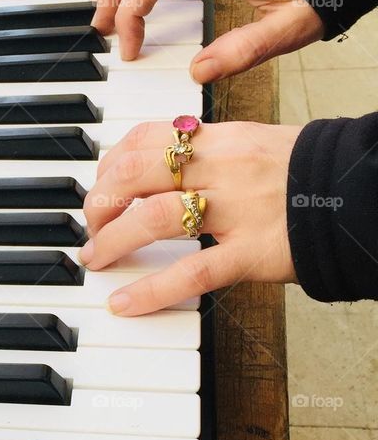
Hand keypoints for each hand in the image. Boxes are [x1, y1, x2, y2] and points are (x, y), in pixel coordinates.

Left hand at [80, 119, 301, 314]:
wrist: (363, 193)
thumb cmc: (311, 176)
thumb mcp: (257, 147)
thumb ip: (211, 156)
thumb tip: (162, 169)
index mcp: (223, 138)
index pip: (148, 137)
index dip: (111, 163)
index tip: (100, 186)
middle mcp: (225, 167)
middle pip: (138, 171)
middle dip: (101, 200)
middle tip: (90, 226)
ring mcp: (239, 210)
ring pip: (156, 216)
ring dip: (113, 240)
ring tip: (96, 259)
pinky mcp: (253, 253)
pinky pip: (192, 272)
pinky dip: (150, 290)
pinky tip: (123, 302)